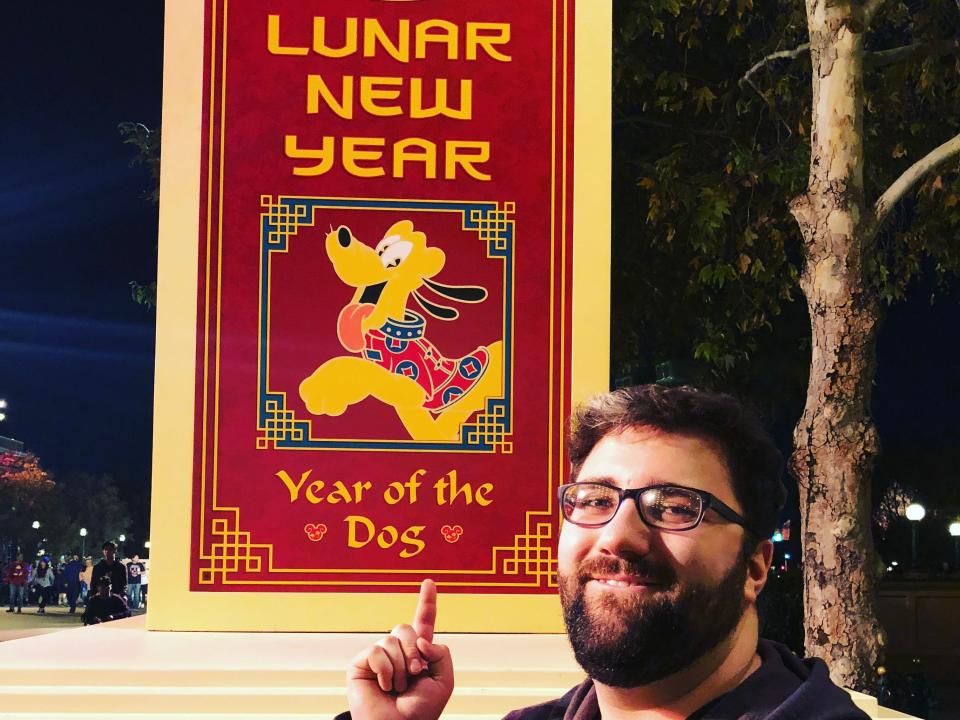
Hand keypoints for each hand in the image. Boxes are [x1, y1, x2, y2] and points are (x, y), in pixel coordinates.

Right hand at [346, 579, 452, 719]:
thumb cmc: (420, 711)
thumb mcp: (443, 681)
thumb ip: (441, 653)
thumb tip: (421, 639)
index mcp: (419, 653)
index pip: (424, 622)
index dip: (427, 602)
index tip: (429, 582)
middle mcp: (398, 651)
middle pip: (406, 628)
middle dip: (414, 651)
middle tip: (415, 674)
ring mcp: (379, 655)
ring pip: (392, 640)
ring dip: (400, 667)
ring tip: (397, 687)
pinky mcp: (361, 663)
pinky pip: (376, 651)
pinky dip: (384, 670)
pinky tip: (383, 686)